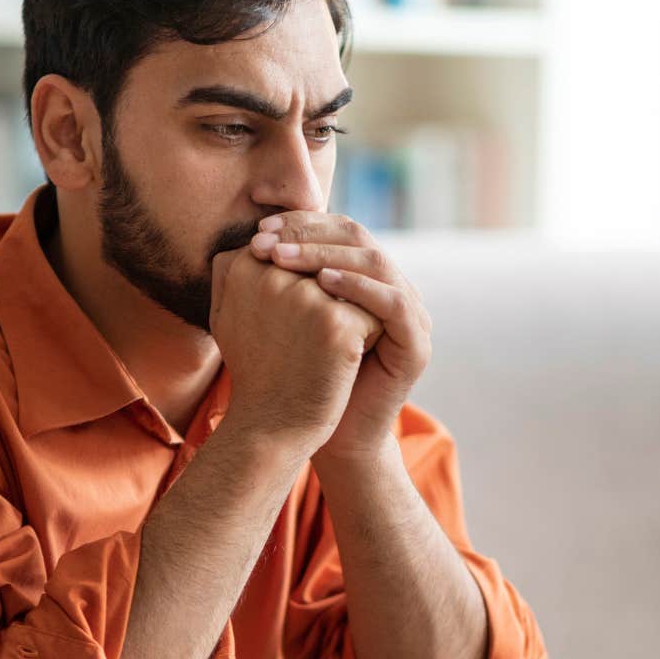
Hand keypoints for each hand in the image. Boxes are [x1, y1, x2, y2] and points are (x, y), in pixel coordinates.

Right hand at [208, 243, 382, 458]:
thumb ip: (237, 270)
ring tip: (334, 346)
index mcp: (239, 263)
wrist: (272, 425)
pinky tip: (351, 361)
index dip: (310, 272)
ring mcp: (304, 294)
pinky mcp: (335, 320)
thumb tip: (258, 238)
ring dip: (354, 308)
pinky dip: (369, 333)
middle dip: (336, 288)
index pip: (294, 242)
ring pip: (352, 281)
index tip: (303, 314)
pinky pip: (370, 309)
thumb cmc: (256, 370)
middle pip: (326, 258)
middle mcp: (269, 271)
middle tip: (318, 336)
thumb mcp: (228, 314)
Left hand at [247, 213, 430, 465]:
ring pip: (375, 262)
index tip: (258, 228)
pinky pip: (393, 303)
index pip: (338, 230)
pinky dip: (359, 287)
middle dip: (309, 233)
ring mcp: (411, 314)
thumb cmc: (298, 376)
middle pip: (358, 237)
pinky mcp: (416, 344)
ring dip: (326, 255)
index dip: (301, 223)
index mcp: (365, 278)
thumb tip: (243, 240)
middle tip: (267, 238)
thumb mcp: (283, 319)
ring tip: (283, 258)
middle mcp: (392, 288)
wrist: (325, 435)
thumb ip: (274, 281)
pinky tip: (322, 285)